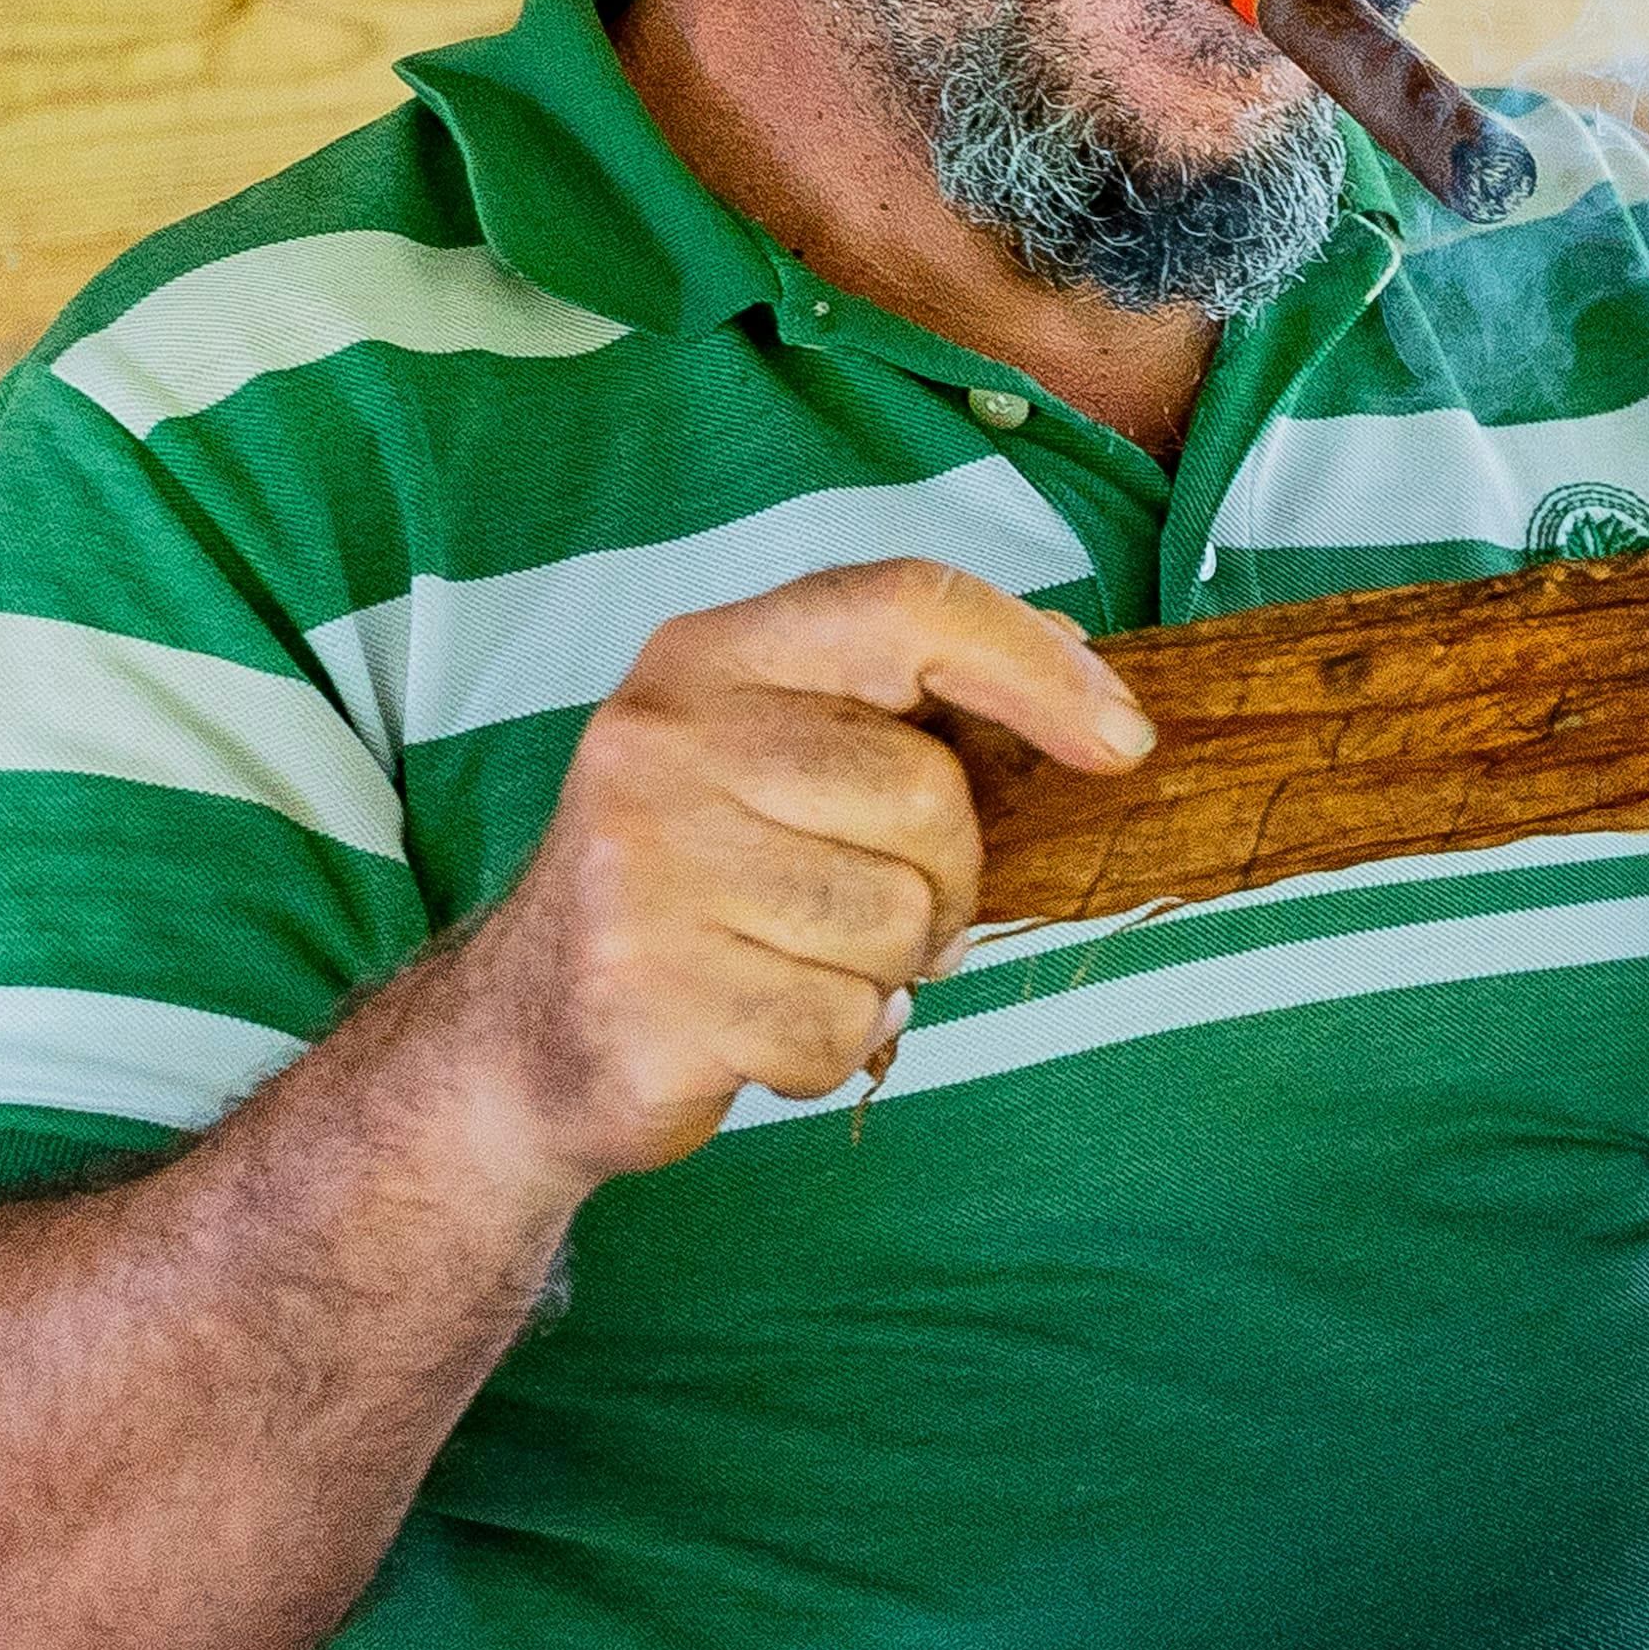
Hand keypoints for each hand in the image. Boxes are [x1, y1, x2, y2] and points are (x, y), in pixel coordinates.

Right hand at [428, 559, 1153, 1190]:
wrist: (523, 1037)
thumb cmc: (697, 887)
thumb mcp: (776, 760)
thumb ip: (905, 708)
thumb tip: (1083, 667)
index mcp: (706, 658)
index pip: (908, 606)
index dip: (1038, 667)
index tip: (1125, 741)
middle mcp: (661, 741)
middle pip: (930, 796)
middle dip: (946, 879)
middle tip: (878, 912)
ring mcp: (642, 867)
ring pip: (898, 922)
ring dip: (884, 970)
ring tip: (797, 961)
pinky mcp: (646, 992)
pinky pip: (843, 1026)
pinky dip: (833, 1043)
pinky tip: (758, 1023)